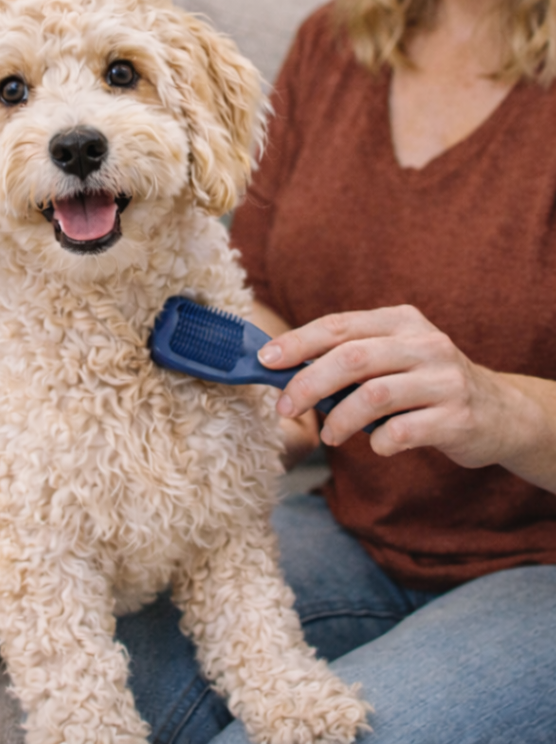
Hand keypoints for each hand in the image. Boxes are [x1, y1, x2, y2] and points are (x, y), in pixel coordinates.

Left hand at [258, 305, 514, 468]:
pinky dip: (381, 442)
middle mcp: (425, 343)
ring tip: (330, 435)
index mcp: (400, 321)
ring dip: (340, 419)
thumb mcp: (393, 356)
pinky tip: (378, 446)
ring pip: (374, 395)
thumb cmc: (425, 383)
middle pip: (352, 358)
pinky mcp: (458, 417)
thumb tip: (281, 368)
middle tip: (285, 408)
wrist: (500, 412)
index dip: (298, 342)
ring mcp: (444, 379)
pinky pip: (404, 431)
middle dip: (309, 383)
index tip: (266, 360)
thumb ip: (348, 356)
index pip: (339, 326)